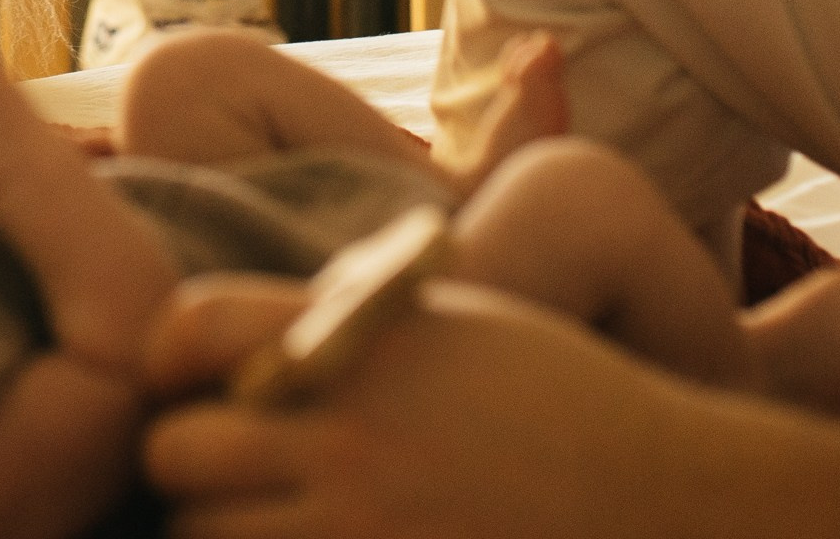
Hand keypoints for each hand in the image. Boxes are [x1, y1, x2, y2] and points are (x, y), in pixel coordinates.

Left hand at [141, 275, 695, 537]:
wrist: (674, 501)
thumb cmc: (557, 400)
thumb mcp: (448, 325)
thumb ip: (332, 322)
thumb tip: (217, 335)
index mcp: (361, 349)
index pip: (188, 326)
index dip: (166, 353)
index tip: (182, 377)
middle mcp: (352, 439)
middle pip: (176, 448)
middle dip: (186, 461)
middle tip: (223, 470)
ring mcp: (367, 531)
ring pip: (204, 537)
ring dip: (219, 530)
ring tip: (266, 520)